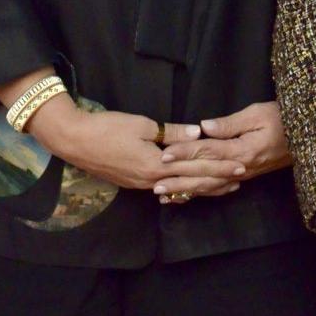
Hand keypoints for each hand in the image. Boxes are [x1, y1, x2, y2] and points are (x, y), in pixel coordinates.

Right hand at [25, 98, 227, 192]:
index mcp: (157, 165)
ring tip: (221, 188)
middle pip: (190, 182)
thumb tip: (199, 134)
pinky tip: (188, 191)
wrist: (75, 142)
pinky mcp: (132, 183)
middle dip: (216, 180)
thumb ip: (173, 132)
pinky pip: (164, 189)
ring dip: (201, 187)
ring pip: (179, 188)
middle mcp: (152, 180)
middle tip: (240, 180)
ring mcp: (141, 184)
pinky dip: (181, 189)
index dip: (219, 167)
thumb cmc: (107, 129)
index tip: (240, 166)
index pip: (195, 167)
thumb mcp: (142, 125)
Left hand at [153, 100, 289, 202]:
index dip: (184, 152)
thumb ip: (230, 123)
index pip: (208, 151)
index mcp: (243, 151)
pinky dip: (201, 192)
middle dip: (179, 179)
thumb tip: (203, 127)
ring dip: (186, 190)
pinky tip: (186, 195)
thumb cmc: (284, 119)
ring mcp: (243, 175)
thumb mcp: (257, 114)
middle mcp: (241, 168)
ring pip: (210, 185)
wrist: (308, 136)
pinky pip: (219, 187)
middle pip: (205, 174)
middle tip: (154, 184)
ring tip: (163, 195)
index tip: (164, 154)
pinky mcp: (244, 176)